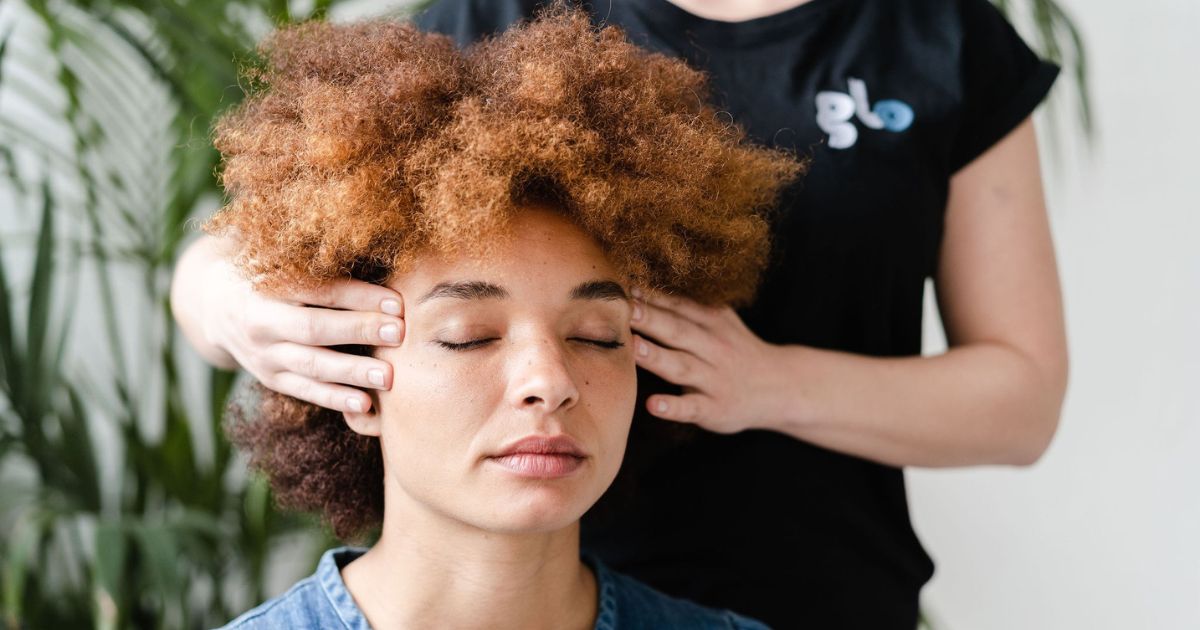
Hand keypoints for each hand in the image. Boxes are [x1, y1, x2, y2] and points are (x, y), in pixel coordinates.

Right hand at [199, 254, 404, 413]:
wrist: (214, 306)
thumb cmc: (265, 273)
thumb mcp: (279, 257)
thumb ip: (315, 258)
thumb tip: (370, 241)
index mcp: (267, 286)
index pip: (318, 291)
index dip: (359, 296)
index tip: (397, 302)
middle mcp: (262, 322)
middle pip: (314, 329)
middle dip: (359, 330)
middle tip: (399, 334)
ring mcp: (264, 355)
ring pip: (312, 366)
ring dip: (352, 372)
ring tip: (389, 377)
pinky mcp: (271, 378)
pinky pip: (305, 391)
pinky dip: (335, 399)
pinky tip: (366, 405)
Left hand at [629, 288, 785, 433]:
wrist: (779, 386)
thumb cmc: (735, 350)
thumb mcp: (719, 321)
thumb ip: (686, 306)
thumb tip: (641, 286)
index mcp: (712, 321)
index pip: (678, 306)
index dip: (652, 297)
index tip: (622, 287)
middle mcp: (714, 347)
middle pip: (678, 331)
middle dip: (651, 320)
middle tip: (624, 309)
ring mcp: (714, 379)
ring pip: (682, 367)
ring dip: (657, 357)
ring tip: (633, 348)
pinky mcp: (714, 408)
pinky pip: (692, 407)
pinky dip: (673, 406)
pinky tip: (653, 404)